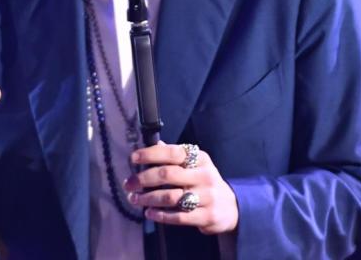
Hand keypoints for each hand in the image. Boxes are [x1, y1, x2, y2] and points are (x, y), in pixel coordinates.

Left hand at [123, 141, 238, 234]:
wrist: (231, 207)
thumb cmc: (205, 182)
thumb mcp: (195, 165)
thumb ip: (176, 156)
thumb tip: (156, 143)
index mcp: (200, 159)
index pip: (173, 153)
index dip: (151, 154)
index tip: (133, 158)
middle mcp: (204, 175)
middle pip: (168, 174)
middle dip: (143, 179)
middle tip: (128, 184)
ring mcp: (207, 196)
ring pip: (170, 197)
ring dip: (148, 199)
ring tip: (135, 199)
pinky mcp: (206, 216)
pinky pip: (178, 217)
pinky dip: (160, 215)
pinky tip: (149, 213)